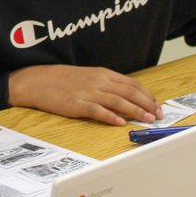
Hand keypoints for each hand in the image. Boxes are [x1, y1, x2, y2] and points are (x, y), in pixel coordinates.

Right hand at [8, 64, 162, 125]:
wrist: (38, 81)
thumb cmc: (62, 80)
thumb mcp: (88, 77)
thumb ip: (106, 85)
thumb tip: (125, 97)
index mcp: (103, 74)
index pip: (132, 84)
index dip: (147, 95)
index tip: (157, 104)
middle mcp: (99, 81)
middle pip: (129, 92)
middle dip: (147, 104)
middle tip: (158, 114)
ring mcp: (88, 93)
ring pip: (118, 102)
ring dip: (135, 111)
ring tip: (147, 119)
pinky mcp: (77, 105)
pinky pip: (97, 111)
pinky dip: (111, 117)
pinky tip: (120, 123)